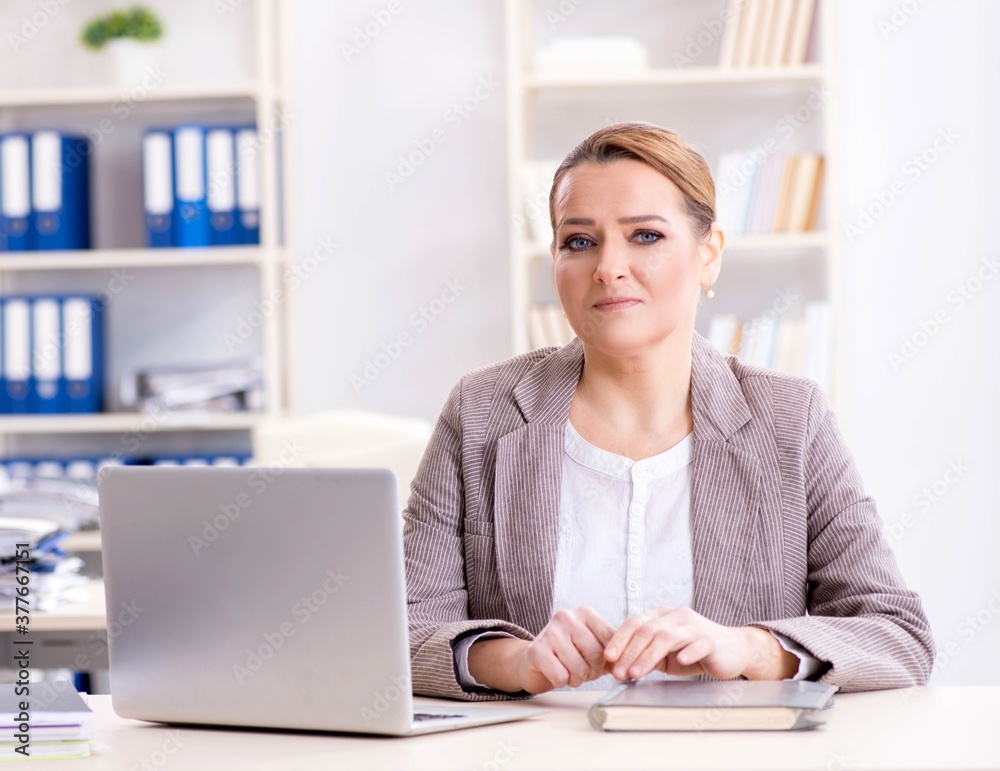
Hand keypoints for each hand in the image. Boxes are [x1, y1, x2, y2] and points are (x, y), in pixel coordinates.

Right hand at [469, 606, 615, 693]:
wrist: (534, 660)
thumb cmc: (568, 653)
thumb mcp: (592, 646)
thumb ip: (612, 651)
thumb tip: (630, 665)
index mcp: (584, 613)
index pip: (611, 638)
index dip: (611, 659)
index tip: (606, 666)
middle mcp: (567, 617)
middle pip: (596, 655)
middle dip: (594, 671)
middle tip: (585, 671)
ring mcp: (550, 632)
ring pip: (579, 668)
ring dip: (577, 678)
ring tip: (570, 671)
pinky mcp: (537, 650)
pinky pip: (561, 676)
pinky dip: (562, 681)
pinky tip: (557, 673)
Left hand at [603, 606, 798, 681]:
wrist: (732, 650)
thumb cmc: (693, 651)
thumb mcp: (664, 652)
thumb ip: (644, 653)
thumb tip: (618, 666)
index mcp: (662, 615)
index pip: (635, 622)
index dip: (619, 639)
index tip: (608, 657)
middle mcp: (676, 616)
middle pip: (647, 630)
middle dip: (629, 652)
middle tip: (619, 672)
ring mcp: (694, 626)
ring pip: (667, 637)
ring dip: (648, 656)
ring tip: (636, 673)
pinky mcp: (710, 640)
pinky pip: (697, 643)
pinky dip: (687, 651)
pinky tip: (679, 661)